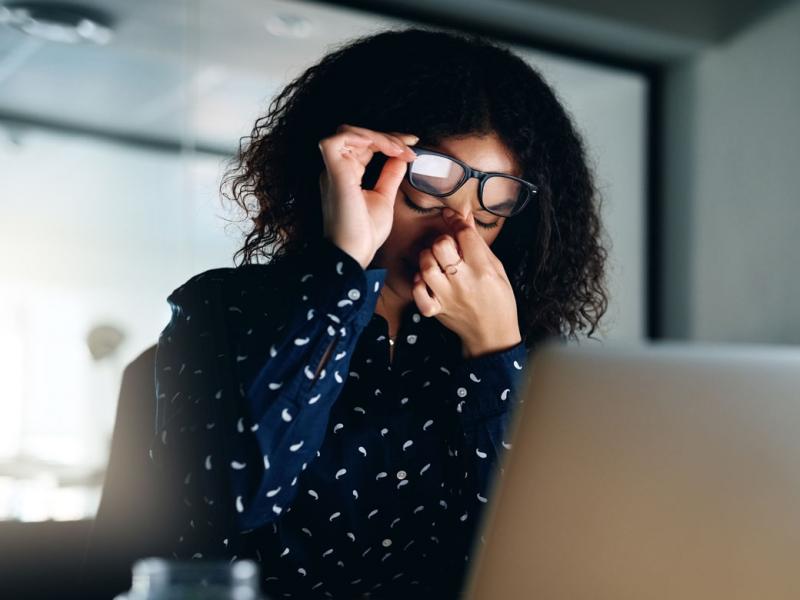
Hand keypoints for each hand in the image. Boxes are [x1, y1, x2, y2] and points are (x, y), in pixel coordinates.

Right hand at [318, 124, 417, 268]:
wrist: (354, 255)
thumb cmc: (364, 234)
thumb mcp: (384, 198)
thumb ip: (390, 176)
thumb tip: (400, 158)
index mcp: (346, 174)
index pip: (364, 145)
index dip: (388, 140)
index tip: (412, 146)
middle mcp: (336, 169)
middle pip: (356, 134)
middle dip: (386, 135)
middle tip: (410, 146)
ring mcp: (333, 170)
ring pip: (348, 132)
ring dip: (378, 136)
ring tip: (400, 149)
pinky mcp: (334, 173)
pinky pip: (339, 140)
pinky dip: (363, 137)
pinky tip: (384, 148)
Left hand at [412, 208, 521, 358]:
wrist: (492, 335)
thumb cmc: (498, 300)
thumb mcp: (496, 269)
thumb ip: (478, 244)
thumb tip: (465, 218)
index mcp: (483, 270)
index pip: (464, 235)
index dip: (456, 221)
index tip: (451, 217)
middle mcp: (464, 282)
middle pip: (441, 246)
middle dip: (442, 240)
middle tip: (447, 247)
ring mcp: (447, 297)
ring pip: (426, 266)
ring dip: (428, 259)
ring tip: (436, 262)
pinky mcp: (436, 309)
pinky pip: (418, 292)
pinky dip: (418, 284)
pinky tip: (427, 281)